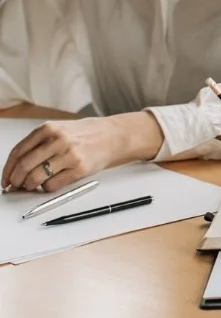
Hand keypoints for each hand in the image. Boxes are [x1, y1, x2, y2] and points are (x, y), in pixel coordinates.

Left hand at [2, 112, 163, 192]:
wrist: (114, 135)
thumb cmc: (85, 134)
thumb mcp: (60, 130)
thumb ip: (39, 144)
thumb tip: (16, 167)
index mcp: (48, 129)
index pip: (18, 152)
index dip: (8, 169)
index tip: (5, 179)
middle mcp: (58, 140)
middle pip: (24, 166)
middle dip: (15, 180)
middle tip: (14, 186)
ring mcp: (69, 155)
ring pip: (36, 178)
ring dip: (29, 186)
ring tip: (31, 186)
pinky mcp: (79, 169)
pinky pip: (53, 185)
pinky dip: (46, 188)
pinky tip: (49, 184)